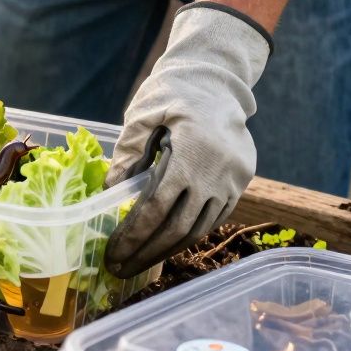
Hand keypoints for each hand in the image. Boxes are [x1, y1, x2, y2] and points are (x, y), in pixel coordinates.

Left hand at [104, 3, 271, 277]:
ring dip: (167, 250)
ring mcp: (232, 181)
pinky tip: (165, 244)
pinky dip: (188, 234)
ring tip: (139, 263)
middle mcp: (216, 173)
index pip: (157, 207)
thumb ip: (127, 152)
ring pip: (198, 228)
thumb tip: (110, 192)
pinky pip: (213, 219)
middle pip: (177, 227)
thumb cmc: (174, 92)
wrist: (218, 80)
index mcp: (190, 153)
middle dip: (146, 252)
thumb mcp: (144, 114)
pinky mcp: (240, 184)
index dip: (133, 235)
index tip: (112, 253)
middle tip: (120, 270)